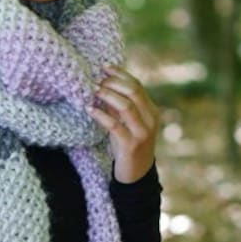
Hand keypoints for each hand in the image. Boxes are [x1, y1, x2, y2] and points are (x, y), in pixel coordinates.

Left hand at [88, 64, 159, 182]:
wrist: (136, 175)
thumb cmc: (128, 143)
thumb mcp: (126, 121)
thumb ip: (118, 104)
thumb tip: (101, 83)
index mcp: (151, 110)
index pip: (137, 85)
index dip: (120, 74)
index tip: (104, 66)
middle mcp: (150, 119)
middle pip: (133, 92)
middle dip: (113, 83)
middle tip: (95, 81)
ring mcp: (142, 133)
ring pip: (126, 106)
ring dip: (107, 95)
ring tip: (92, 91)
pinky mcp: (131, 146)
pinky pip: (115, 126)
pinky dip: (101, 115)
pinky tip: (89, 109)